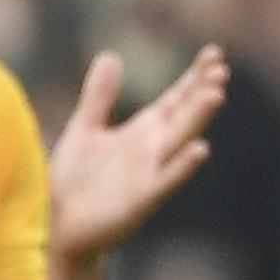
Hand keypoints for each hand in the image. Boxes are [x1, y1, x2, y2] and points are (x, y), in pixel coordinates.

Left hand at [47, 44, 225, 265]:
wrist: (58, 226)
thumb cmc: (73, 181)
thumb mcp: (85, 128)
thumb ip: (99, 96)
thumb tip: (111, 55)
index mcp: (142, 132)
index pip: (176, 99)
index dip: (194, 77)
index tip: (214, 53)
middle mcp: (152, 151)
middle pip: (184, 115)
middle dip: (202, 92)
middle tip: (220, 68)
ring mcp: (149, 174)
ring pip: (180, 142)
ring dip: (198, 119)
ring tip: (216, 94)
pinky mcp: (140, 200)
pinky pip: (165, 180)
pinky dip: (182, 166)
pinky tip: (200, 149)